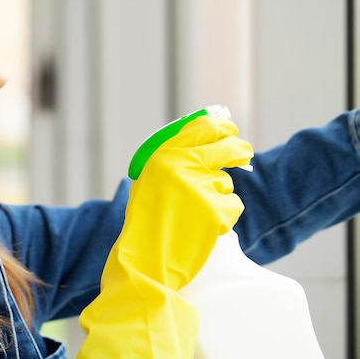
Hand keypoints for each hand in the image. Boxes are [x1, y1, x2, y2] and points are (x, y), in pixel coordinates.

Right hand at [77, 115, 253, 358]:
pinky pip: (233, 205)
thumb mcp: (149, 183)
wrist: (143, 261)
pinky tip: (204, 228)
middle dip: (239, 150)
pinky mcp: (214, 209)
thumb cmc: (144, 225)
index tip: (229, 130)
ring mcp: (198, 186)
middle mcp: (180, 164)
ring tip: (195, 215)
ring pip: (227, 182)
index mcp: (161, 155)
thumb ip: (172, 162)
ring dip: (219, 196)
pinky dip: (224, 217)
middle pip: (226, 146)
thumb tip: (208, 142)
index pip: (202, 126)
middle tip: (243, 155)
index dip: (221, 126)